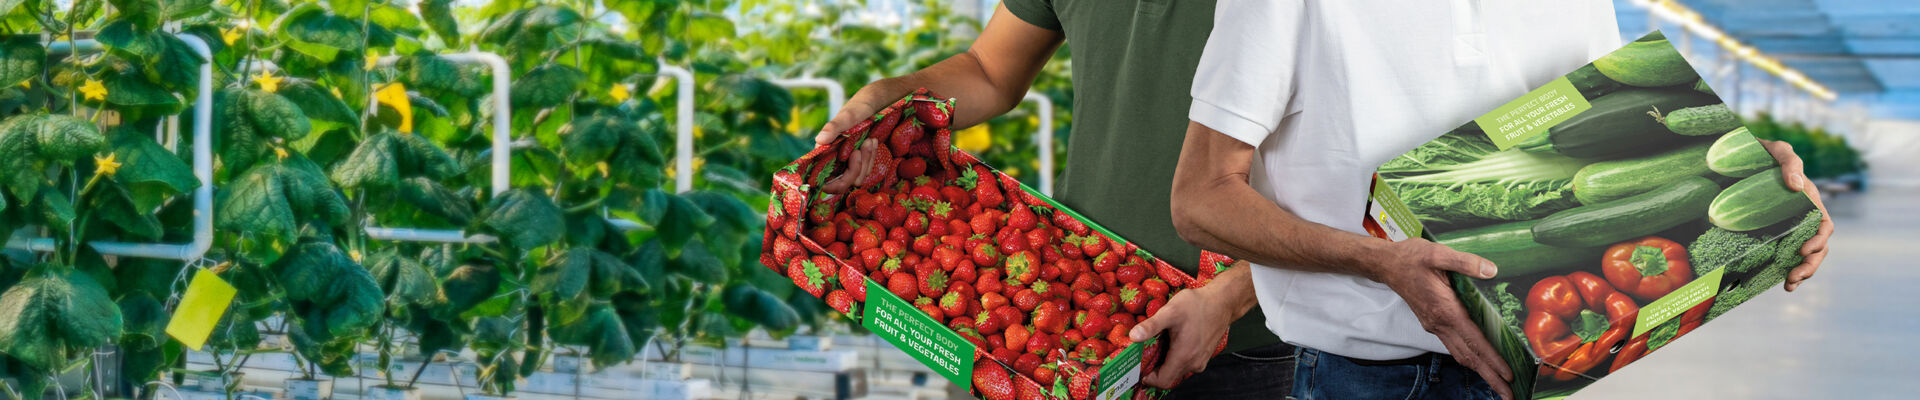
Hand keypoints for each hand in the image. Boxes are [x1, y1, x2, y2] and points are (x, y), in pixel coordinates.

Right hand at [812, 82, 911, 193]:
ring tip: (870, 139)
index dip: (835, 181)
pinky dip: (871, 157)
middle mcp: (835, 157)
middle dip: (855, 168)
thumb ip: (835, 125)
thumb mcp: (851, 113)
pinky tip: (873, 142)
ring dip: (866, 160)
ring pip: (857, 177)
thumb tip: (819, 141)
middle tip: (863, 147)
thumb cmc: (863, 103)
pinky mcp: (862, 160)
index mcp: (826, 149)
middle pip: (842, 182)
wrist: (884, 101)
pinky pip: (866, 169)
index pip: (824, 178)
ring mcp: (849, 159)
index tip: (853, 156)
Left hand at [1127, 263, 1253, 387]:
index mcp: (1183, 357)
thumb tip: (1133, 337)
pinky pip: (1186, 364)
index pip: (1162, 381)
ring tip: (1158, 345)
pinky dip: (1176, 358)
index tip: (1138, 366)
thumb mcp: (1170, 311)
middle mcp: (1194, 363)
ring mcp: (1201, 361)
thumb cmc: (1197, 305)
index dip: (1148, 378)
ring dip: (1165, 362)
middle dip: (1154, 368)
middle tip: (1145, 352)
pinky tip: (1172, 342)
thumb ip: (1151, 326)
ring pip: (1177, 370)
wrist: (1222, 302)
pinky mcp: (1204, 356)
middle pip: (1169, 376)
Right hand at [1372, 238, 1513, 399]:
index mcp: (1445, 310)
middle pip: (1469, 357)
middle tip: (1509, 395)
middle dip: (1490, 377)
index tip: (1508, 374)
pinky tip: (1480, 361)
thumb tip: (1491, 270)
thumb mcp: (1438, 254)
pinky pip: (1454, 347)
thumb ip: (1466, 263)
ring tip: (1498, 384)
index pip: (1474, 341)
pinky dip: (1470, 358)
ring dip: (1481, 371)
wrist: (1386, 265)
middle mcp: (1439, 323)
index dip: (1493, 359)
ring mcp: (1435, 326)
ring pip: (1461, 355)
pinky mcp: (1433, 324)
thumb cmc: (1411, 258)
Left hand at [1757, 139, 1834, 291]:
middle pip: (1817, 245)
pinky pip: (1784, 253)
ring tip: (1789, 284)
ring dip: (1801, 272)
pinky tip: (1779, 281)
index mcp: (1809, 199)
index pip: (1823, 224)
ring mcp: (1788, 225)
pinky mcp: (1772, 232)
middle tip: (1792, 278)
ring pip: (1805, 254)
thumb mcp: (1775, 150)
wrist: (1733, 159)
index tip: (1802, 251)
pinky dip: (1785, 268)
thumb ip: (1788, 161)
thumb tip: (1796, 186)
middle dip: (1810, 265)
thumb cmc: (1760, 152)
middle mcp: (1802, 215)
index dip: (1818, 240)